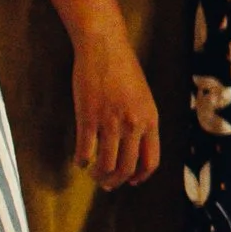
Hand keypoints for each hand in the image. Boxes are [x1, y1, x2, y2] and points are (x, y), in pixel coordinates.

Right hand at [71, 26, 159, 186]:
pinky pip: (85, 149)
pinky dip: (81, 160)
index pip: (150, 161)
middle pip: (127, 168)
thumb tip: (135, 146)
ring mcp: (110, 122)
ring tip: (93, 173)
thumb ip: (142, 121)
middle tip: (107, 184)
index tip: (131, 181)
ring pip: (106, 164)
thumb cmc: (124, 70)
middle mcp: (133, 125)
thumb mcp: (144, 98)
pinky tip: (79, 160)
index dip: (140, 177)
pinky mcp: (88, 117)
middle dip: (116, 181)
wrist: (105, 48)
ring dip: (98, 175)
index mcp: (150, 120)